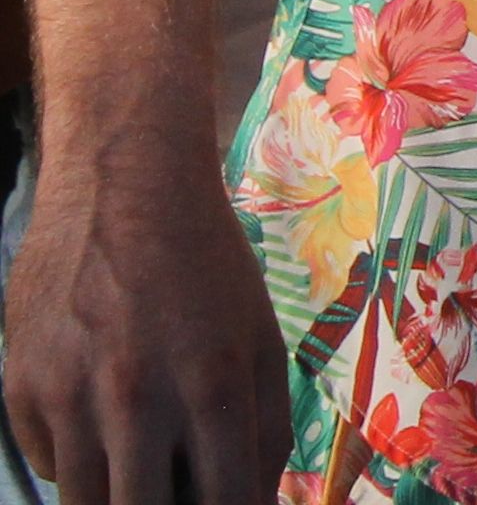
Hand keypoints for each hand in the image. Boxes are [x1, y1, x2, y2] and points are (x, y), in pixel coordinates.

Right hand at [4, 126, 294, 504]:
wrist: (123, 187)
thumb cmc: (207, 265)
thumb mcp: (261, 336)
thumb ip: (266, 425)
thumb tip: (256, 500)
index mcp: (213, 383)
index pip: (225, 500)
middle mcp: (137, 396)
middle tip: (179, 493)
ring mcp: (69, 394)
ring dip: (118, 498)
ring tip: (145, 470)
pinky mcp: (20, 388)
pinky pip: (51, 467)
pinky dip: (79, 465)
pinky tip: (103, 426)